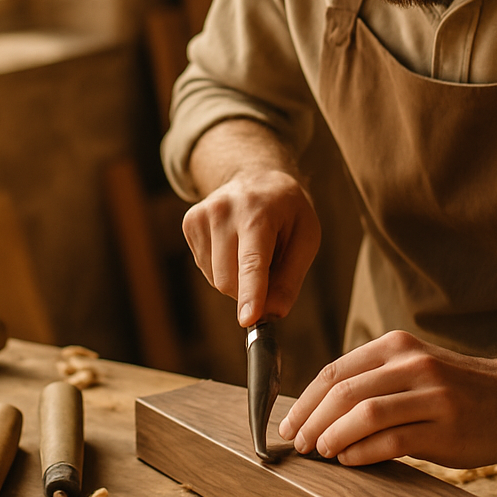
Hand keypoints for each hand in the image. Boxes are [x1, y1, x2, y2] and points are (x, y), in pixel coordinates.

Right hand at [182, 168, 320, 326]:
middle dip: (251, 292)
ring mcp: (201, 215)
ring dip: (238, 280)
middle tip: (270, 271)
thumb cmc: (287, 211)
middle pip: (230, 280)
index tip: (248, 319)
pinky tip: (235, 246)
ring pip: (216, 279)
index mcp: (259, 212)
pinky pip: (205, 270)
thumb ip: (291, 278)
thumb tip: (273, 313)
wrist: (256, 176)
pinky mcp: (190, 223)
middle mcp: (224, 210)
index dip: (252, 293)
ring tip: (253, 249)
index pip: (253, 261)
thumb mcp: (306, 237)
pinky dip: (224, 269)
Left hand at [277, 330, 496, 466]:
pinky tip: (349, 461)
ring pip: (365, 414)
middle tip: (297, 443)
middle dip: (312, 420)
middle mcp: (412, 364)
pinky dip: (363, 453)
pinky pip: (392, 441)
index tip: (288, 424)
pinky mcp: (444, 428)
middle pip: (344, 392)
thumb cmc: (455, 387)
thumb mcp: (414, 367)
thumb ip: (373, 380)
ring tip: (319, 451)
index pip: (336, 371)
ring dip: (333, 436)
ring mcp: (431, 395)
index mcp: (397, 347)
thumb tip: (317, 412)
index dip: (305, 400)